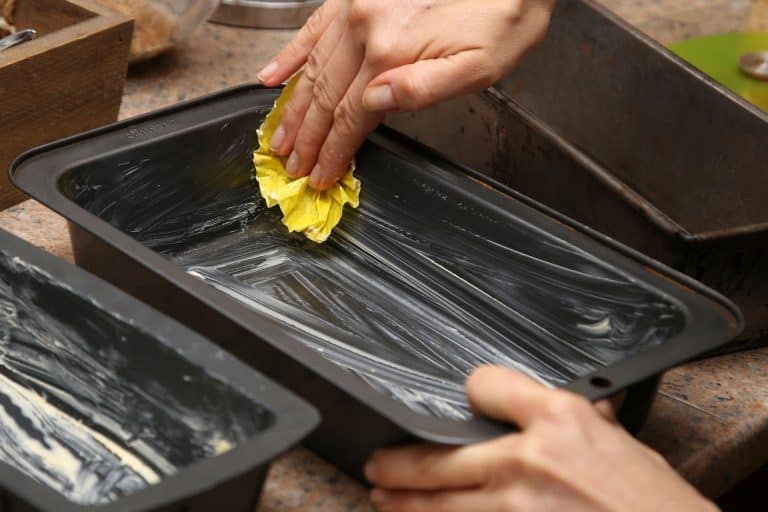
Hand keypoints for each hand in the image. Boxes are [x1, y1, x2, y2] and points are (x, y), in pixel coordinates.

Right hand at [257, 0, 555, 189]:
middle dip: (306, 138)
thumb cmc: (503, 17)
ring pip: (312, 67)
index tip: (318, 175)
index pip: (351, 116)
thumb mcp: (480, 65)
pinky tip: (271, 76)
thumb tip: (374, 106)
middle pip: (325, 96)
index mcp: (392, 53)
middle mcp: (364, 27)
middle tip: (290, 166)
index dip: (332, 151)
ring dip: (292, 108)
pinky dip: (290, 55)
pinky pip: (312, 29)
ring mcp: (355, 7)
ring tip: (278, 137)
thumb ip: (425, 88)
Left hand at [364, 366, 717, 511]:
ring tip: (382, 497)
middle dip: (399, 461)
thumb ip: (586, 424)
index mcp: (559, 421)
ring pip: (436, 503)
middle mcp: (527, 460)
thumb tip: (573, 407)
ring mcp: (513, 510)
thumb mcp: (626, 447)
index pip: (485, 383)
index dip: (471, 388)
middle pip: (438, 455)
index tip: (462, 398)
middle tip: (380, 463)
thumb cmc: (660, 509)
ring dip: (402, 501)